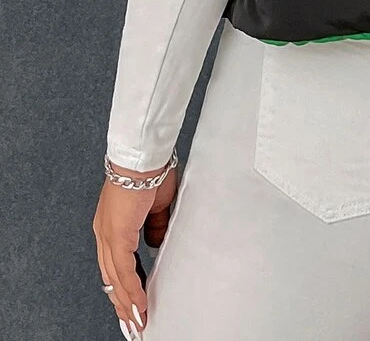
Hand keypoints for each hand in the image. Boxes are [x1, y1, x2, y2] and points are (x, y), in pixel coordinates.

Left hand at [92, 160, 178, 335]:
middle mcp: (104, 233)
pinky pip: (124, 271)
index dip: (124, 285)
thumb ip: (153, 227)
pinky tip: (139, 304)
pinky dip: (132, 290)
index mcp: (112, 225)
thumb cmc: (150, 171)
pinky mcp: (117, 235)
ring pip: (115, 279)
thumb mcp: (156, 205)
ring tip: (137, 320)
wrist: (144, 156)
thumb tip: (153, 245)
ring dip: (127, 303)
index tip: (132, 302)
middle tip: (133, 321)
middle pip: (111, 277)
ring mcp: (108, 235)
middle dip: (123, 303)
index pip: (115, 263)